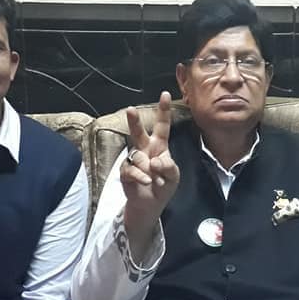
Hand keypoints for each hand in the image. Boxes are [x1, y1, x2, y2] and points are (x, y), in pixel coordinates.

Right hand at [121, 91, 179, 254]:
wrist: (150, 205)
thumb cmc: (163, 186)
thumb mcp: (173, 176)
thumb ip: (168, 167)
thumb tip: (154, 161)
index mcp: (159, 146)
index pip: (162, 126)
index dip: (163, 111)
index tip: (164, 94)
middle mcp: (145, 149)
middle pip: (138, 133)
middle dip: (134, 121)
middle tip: (130, 109)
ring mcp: (134, 160)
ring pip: (137, 156)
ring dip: (148, 169)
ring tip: (154, 180)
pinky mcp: (125, 172)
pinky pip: (131, 170)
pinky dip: (140, 177)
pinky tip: (146, 182)